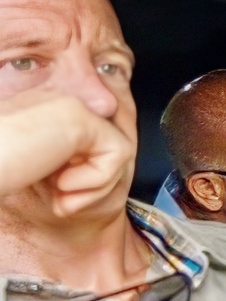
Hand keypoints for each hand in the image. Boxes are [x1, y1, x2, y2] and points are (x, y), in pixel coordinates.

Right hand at [0, 92, 132, 214]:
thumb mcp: (32, 169)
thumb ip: (62, 159)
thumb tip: (109, 158)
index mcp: (40, 114)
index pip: (90, 143)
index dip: (82, 175)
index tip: (53, 193)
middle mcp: (57, 103)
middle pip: (109, 144)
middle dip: (93, 181)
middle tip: (60, 197)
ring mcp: (69, 106)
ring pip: (119, 150)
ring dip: (94, 185)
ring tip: (60, 191)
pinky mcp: (80, 119)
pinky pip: (119, 154)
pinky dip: (96, 181)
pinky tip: (63, 185)